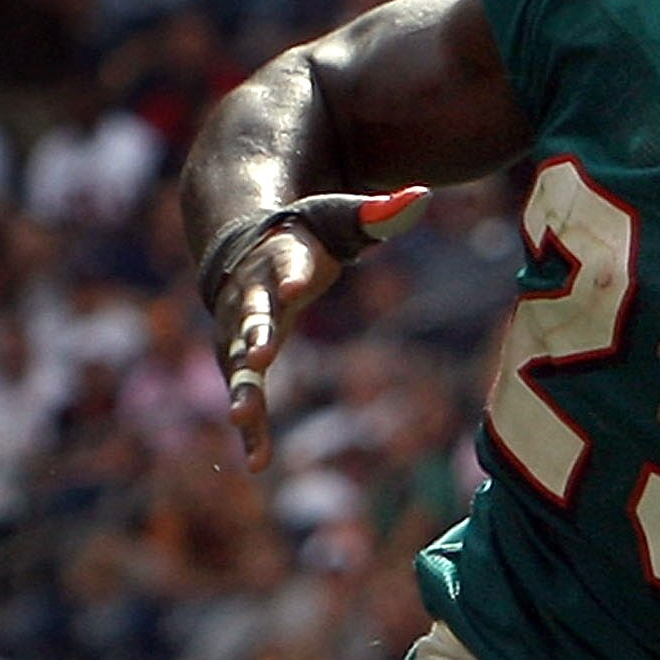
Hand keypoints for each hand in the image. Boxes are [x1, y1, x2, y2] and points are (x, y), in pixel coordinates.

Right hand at [209, 188, 428, 472]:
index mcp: (280, 258)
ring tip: (241, 419)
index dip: (290, 275)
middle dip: (254, 333)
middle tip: (259, 353)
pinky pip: (245, 396)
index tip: (295, 288)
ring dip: (241, 390)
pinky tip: (257, 463)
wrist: (243, 244)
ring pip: (237, 363)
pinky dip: (250, 428)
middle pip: (251, 315)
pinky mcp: (237, 360)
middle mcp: (250, 296)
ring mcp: (237, 332)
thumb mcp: (340, 219)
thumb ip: (378, 214)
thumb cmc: (304, 235)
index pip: (287, 265)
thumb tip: (421, 195)